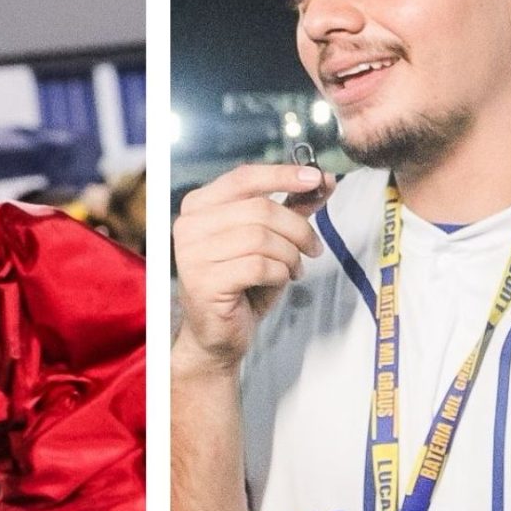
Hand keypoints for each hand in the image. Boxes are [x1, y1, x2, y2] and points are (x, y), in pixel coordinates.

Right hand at [171, 160, 328, 373]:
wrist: (217, 335)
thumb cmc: (241, 284)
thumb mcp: (268, 241)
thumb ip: (290, 208)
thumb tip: (320, 180)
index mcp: (198, 205)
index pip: (243, 178)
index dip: (282, 175)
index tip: (316, 177)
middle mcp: (189, 224)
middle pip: (259, 209)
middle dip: (298, 228)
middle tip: (313, 248)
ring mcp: (193, 253)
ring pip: (262, 238)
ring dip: (290, 255)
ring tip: (294, 269)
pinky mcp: (204, 281)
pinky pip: (259, 266)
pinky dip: (280, 273)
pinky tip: (280, 280)